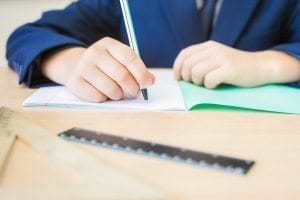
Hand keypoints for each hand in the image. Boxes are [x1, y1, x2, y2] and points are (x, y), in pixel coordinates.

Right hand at [42, 37, 153, 101]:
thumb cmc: (106, 65)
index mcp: (109, 44)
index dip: (141, 73)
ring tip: (119, 93)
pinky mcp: (75, 82)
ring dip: (119, 95)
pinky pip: (97, 97)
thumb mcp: (120, 59)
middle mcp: (94, 53)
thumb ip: (137, 68)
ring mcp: (83, 67)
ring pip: (110, 89)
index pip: (129, 58)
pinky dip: (105, 99)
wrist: (76, 66)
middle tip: (135, 93)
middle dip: (133, 88)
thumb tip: (151, 80)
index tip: (147, 83)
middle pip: (122, 75)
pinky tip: (104, 94)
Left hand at [173, 41, 299, 87]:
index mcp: (209, 45)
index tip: (177, 78)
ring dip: (198, 82)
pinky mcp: (229, 69)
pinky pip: (209, 80)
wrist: (261, 67)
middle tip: (194, 83)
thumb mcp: (217, 58)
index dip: (177, 67)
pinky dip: (209, 86)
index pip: (185, 53)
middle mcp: (214, 49)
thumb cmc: (236, 67)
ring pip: (196, 72)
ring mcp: (222, 58)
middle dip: (186, 77)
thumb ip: (201, 61)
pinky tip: (216, 85)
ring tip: (206, 83)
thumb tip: (181, 75)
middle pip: (188, 64)